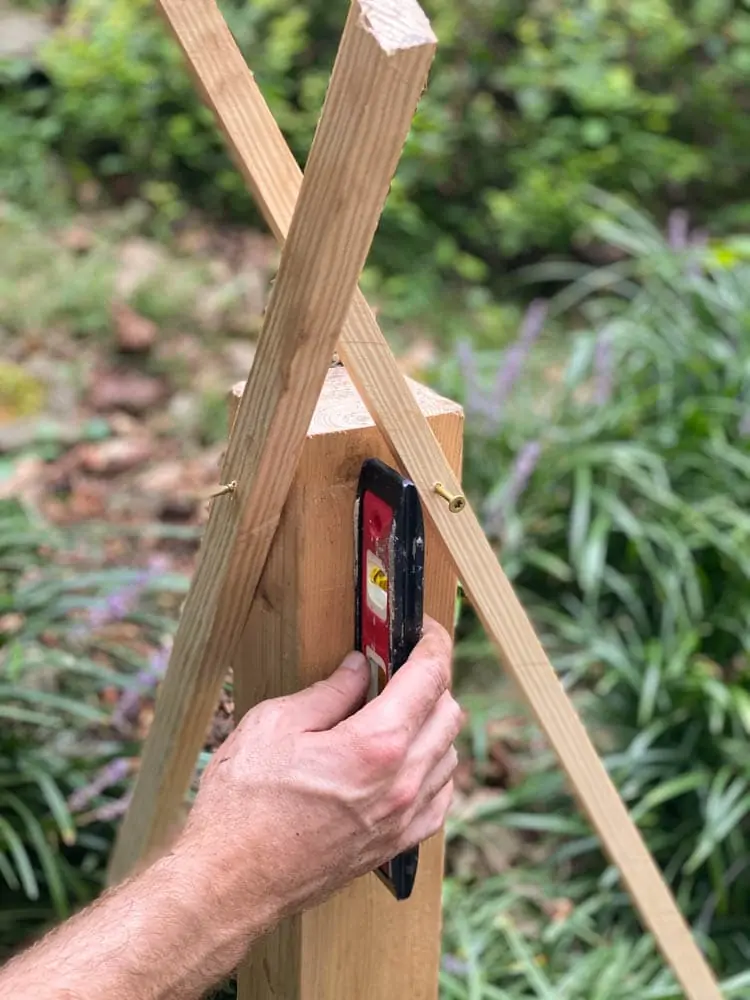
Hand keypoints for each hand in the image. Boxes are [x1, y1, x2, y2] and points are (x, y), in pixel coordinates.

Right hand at [176, 616, 460, 931]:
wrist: (231, 883)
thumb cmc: (243, 804)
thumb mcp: (274, 725)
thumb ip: (327, 691)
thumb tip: (359, 668)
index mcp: (376, 744)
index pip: (430, 677)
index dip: (434, 643)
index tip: (427, 629)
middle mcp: (401, 782)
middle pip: (448, 713)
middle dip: (432, 680)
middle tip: (400, 666)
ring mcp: (401, 818)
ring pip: (448, 754)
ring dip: (433, 724)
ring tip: (397, 711)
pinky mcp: (393, 846)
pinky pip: (439, 799)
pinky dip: (433, 770)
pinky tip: (406, 761)